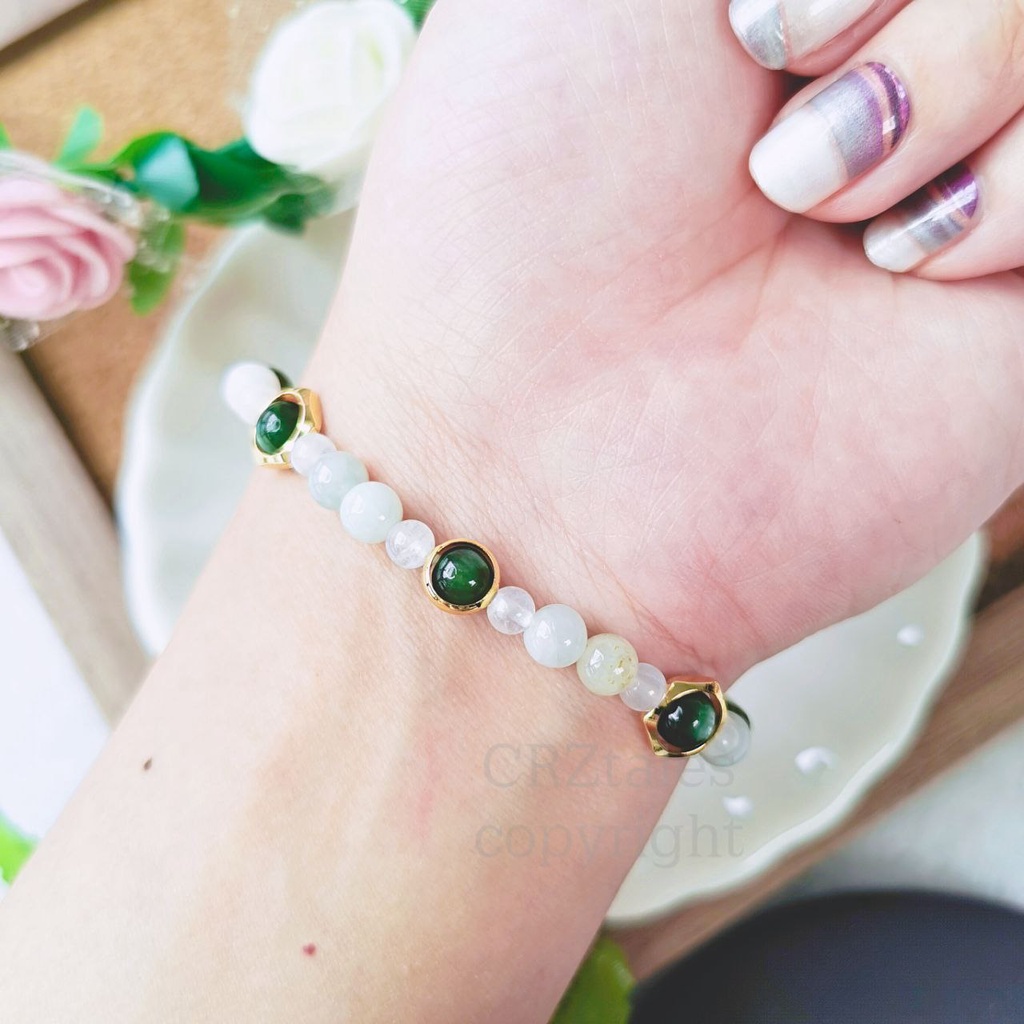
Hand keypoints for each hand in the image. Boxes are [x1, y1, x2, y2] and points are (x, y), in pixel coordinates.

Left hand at [313, 0, 1022, 683]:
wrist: (530, 445)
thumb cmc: (515, 195)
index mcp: (782, 4)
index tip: (750, 31)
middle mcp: (874, 83)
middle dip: (921, 18)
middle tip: (775, 148)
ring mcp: (952, 184)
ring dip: (951, 85)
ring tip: (817, 209)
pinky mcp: (1012, 304)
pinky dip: (1011, 193)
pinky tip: (894, 268)